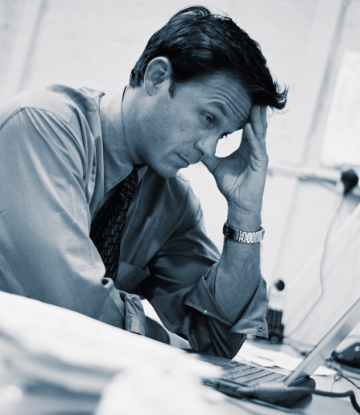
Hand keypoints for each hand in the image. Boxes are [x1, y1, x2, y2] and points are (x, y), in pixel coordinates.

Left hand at [202, 105, 267, 221]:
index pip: (246, 125)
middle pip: (255, 125)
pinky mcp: (261, 164)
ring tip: (256, 104)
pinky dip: (253, 137)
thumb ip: (208, 155)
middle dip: (254, 110)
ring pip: (259, 133)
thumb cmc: (231, 186)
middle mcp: (254, 148)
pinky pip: (257, 148)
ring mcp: (259, 155)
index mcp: (246, 147)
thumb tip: (195, 147)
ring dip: (257, 119)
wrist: (238, 203)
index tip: (240, 98)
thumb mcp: (216, 166)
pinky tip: (250, 127)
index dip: (244, 113)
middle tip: (253, 93)